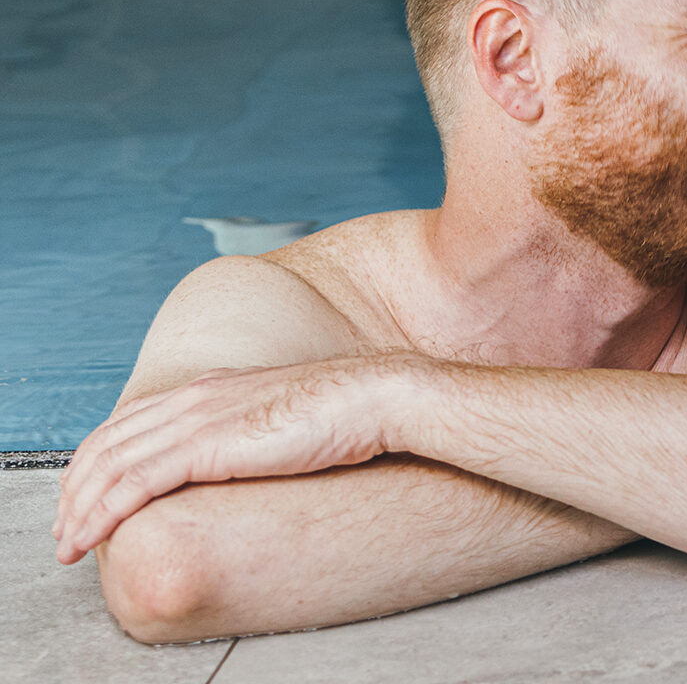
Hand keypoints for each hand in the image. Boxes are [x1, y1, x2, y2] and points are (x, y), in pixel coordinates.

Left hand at [53, 360, 392, 563]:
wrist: (378, 396)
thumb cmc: (350, 413)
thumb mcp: (288, 419)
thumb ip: (256, 432)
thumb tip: (252, 458)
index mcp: (214, 386)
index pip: (132, 420)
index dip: (100, 458)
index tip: (89, 493)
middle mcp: (196, 395)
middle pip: (109, 441)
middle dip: (76, 486)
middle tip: (66, 524)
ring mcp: (198, 418)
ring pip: (110, 465)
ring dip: (79, 507)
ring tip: (68, 542)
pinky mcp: (206, 446)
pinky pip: (133, 483)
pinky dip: (101, 513)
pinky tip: (89, 536)